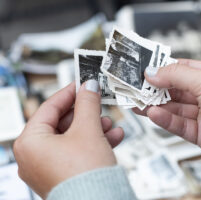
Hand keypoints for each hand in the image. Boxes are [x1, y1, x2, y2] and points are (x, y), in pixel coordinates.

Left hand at [13, 80, 123, 198]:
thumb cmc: (85, 175)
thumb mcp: (88, 129)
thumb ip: (87, 103)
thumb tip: (88, 86)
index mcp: (30, 143)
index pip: (49, 107)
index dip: (69, 93)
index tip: (82, 84)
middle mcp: (34, 157)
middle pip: (62, 123)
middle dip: (86, 113)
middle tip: (98, 103)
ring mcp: (48, 168)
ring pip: (72, 137)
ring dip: (94, 128)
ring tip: (110, 124)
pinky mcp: (63, 175)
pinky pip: (77, 151)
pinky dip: (93, 143)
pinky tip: (112, 137)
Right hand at [134, 59, 200, 153]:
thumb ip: (176, 75)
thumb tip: (153, 72)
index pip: (185, 68)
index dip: (165, 69)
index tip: (146, 70)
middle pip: (177, 90)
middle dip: (156, 89)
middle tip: (138, 88)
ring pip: (175, 108)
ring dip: (157, 105)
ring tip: (139, 102)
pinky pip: (179, 125)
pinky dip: (165, 120)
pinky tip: (153, 114)